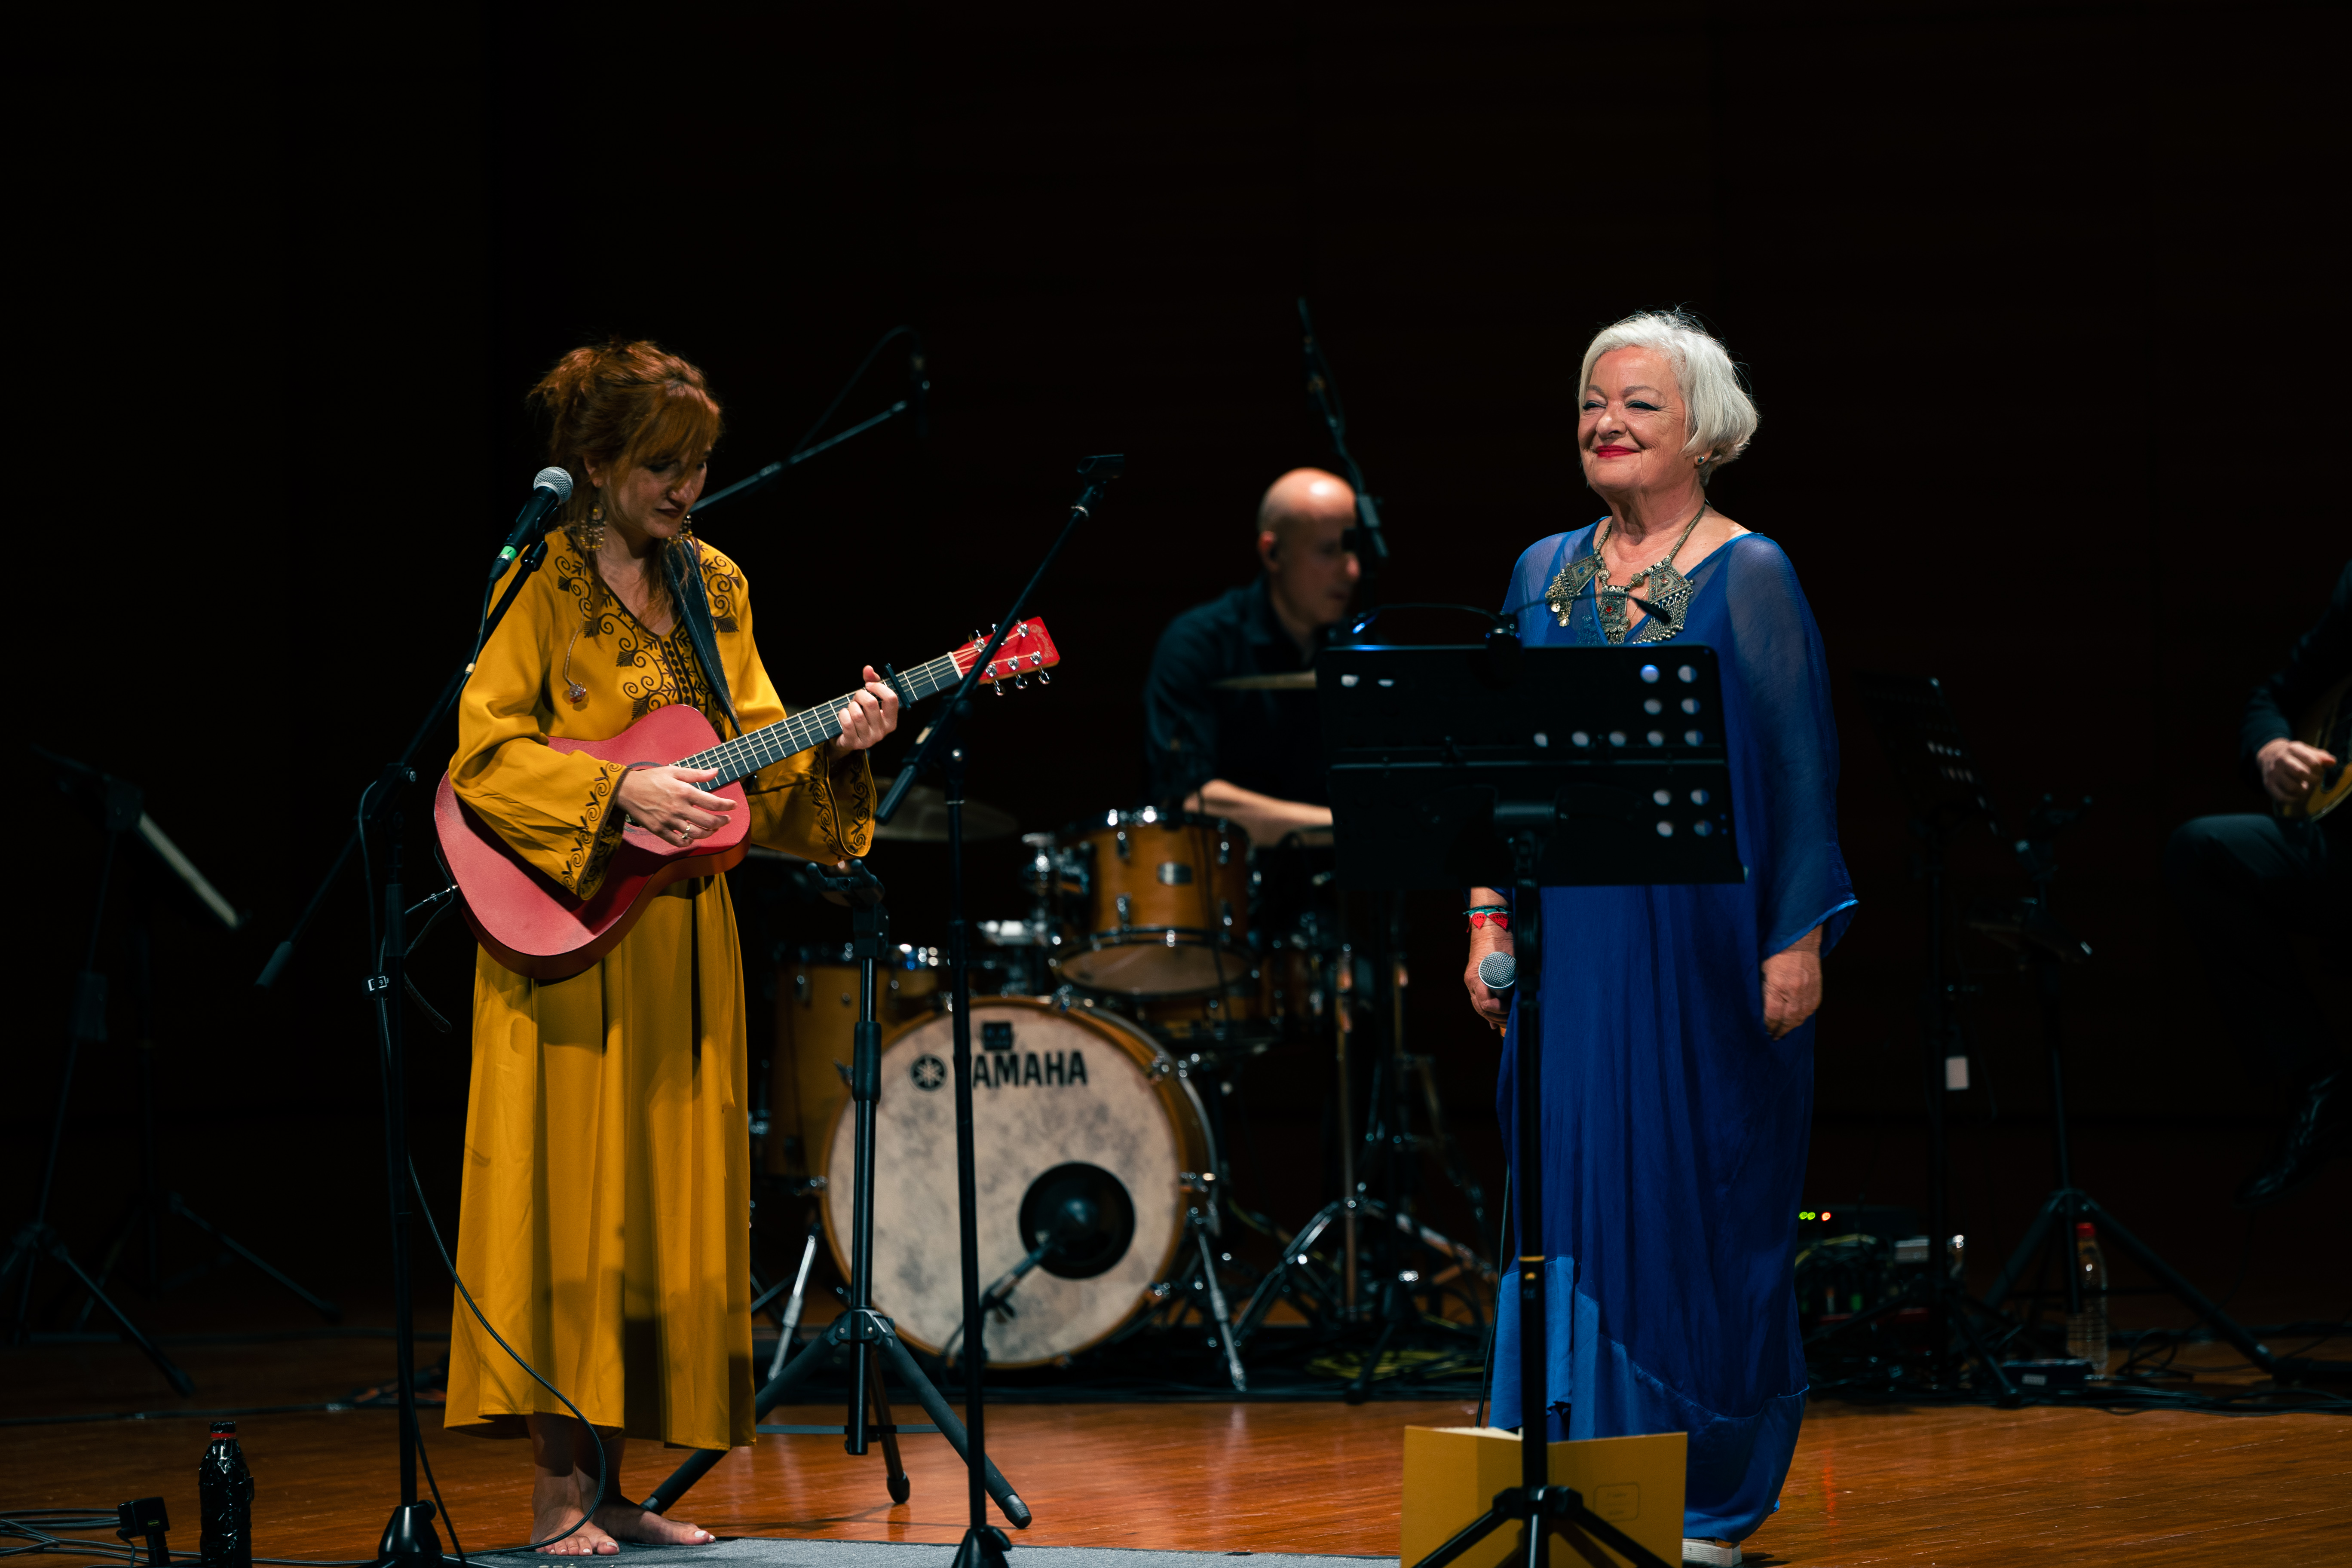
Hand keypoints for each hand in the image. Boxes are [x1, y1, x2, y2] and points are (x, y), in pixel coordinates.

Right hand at [616, 764, 732, 846]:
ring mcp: (669, 821)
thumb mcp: (674, 771)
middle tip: (726, 819)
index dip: (727, 806)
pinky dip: (689, 842)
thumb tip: (716, 772)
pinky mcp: (659, 830)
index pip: (713, 802)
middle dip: (722, 822)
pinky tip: (693, 838)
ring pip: (696, 834)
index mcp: (684, 792)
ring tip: (713, 829)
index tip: (733, 806)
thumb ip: (697, 774)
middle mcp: (678, 808)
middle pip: (708, 821)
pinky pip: (678, 841)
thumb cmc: (651, 778)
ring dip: (709, 833)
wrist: (626, 790)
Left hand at [830, 666, 900, 759]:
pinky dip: (843, 714)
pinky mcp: (854, 743)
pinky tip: (844, 715)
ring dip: (851, 706)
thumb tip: (868, 668)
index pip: (891, 699)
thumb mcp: (869, 700)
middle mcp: (882, 732)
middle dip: (860, 695)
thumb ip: (871, 682)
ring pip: (857, 713)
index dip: (878, 687)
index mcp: (891, 720)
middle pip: (871, 703)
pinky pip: (847, 722)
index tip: (869, 685)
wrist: (847, 739)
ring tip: (851, 708)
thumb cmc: (862, 716)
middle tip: (857, 697)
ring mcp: (869, 739)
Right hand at [1462, 888, 1511, 1033]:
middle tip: (1515, 1020)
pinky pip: (1479, 1001)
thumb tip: (1527, 993)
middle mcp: (1471, 982)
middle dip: (1499, 1018)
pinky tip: (1494, 1024)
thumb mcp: (1511, 958)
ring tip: (1509, 1022)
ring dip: (1494, 1017)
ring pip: (1479, 1007)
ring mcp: (1471, 982)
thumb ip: (1516, 977)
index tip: (1513, 1009)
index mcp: (1477, 978)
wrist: (1489, 924)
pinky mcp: (1475, 980)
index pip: (1486, 1004)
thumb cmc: (1501, 939)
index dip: (1501, 1011)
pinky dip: (1488, 1012)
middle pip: (1481, 1010)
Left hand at [1761, 929, 1823, 1038]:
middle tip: (1771, 1038)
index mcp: (1778, 986)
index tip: (1761, 1032)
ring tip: (1781, 1033)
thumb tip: (1757, 1009)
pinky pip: (1809, 1012)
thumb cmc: (1775, 952)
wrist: (1800, 941)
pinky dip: (1800, 1018)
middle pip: (1786, 1022)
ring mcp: (1808, 993)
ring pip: (1799, 1019)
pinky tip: (1793, 1021)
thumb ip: (1761, 990)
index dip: (1766, 1027)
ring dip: (1789, 1027)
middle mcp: (1795, 993)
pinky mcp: (1816, 992)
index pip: (1771, 1016)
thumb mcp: (1761, 969)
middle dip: (1778, 1031)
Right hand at [2258, 737, 2337, 805]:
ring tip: (2306, 788)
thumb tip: (2332, 762)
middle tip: (2316, 781)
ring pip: (2292, 787)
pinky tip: (2297, 796)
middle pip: (2300, 773)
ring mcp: (2273, 773)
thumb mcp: (2306, 750)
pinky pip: (2281, 797)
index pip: (2312, 762)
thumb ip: (2320, 756)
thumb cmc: (2293, 755)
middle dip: (2313, 780)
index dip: (2320, 770)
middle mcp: (2280, 760)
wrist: (2268, 755)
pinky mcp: (2268, 784)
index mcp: (2292, 749)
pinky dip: (2292, 800)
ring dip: (2304, 791)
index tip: (2320, 772)